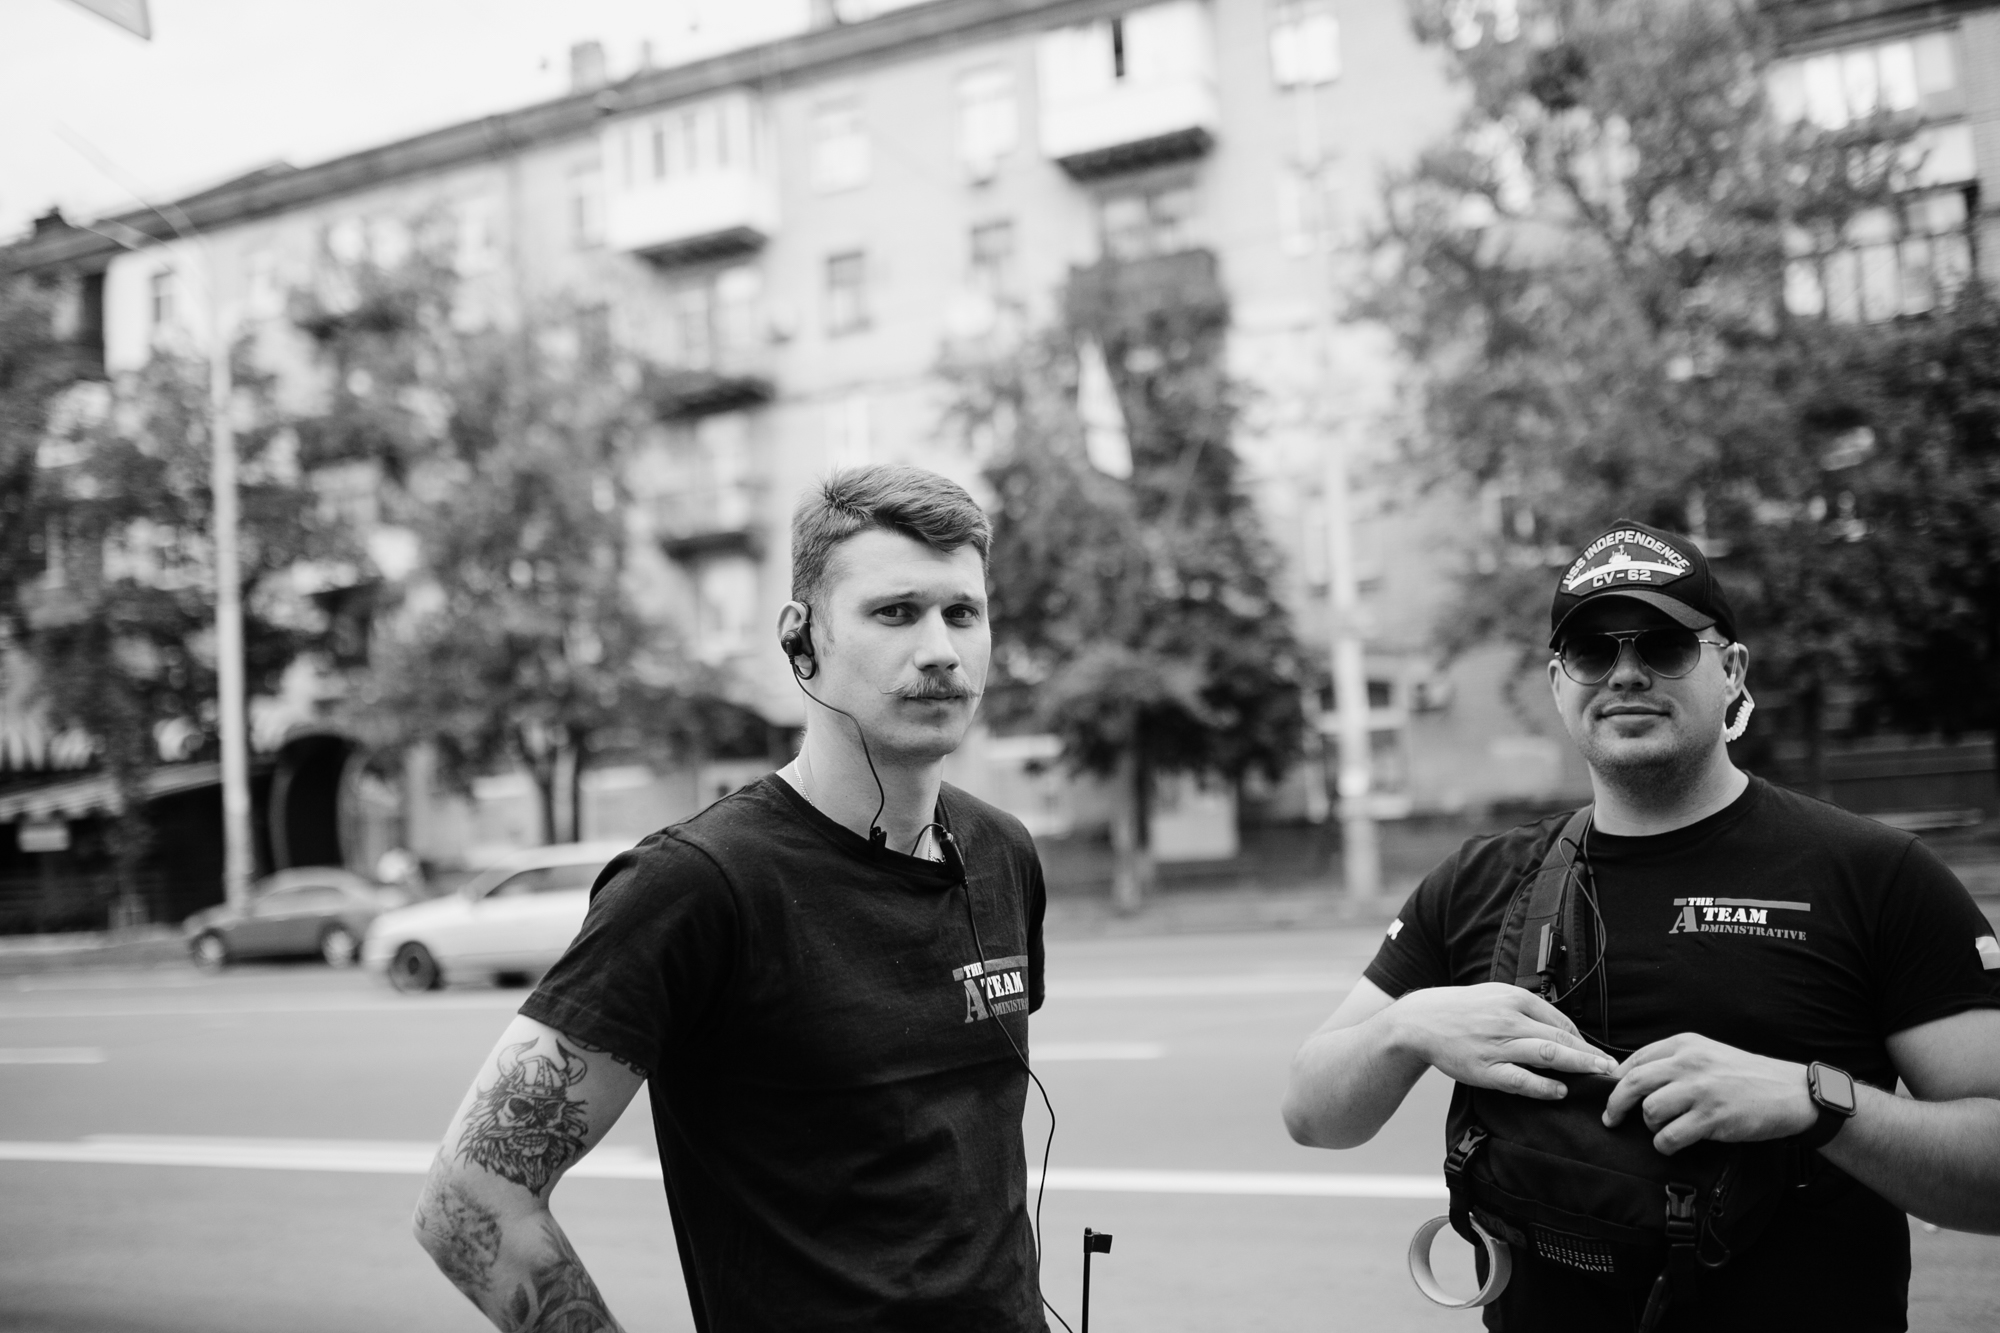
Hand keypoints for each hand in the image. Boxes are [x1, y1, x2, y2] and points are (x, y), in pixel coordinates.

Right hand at [1391, 982, 1618, 1099]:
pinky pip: (1520, 1079)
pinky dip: (1543, 1086)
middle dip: (1592, 1054)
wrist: (1420, 1022)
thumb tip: (1562, 1029)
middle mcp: (1508, 1019)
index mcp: (1514, 999)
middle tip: (1616, 1068)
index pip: (1561, 1021)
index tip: (1602, 1056)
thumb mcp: (1495, 996)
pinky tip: (1560, 1090)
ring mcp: (1496, 1045)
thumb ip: (1527, 1009)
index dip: (1585, 1040)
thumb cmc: (1462, 1010)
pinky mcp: (1484, 1069)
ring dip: (1579, 1066)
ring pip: (1547, 1055)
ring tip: (1600, 1076)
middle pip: (1561, 1038)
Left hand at [1603, 1034, 1816, 1153]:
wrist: (1791, 1093)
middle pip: (1633, 1083)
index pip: (1635, 1059)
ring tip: (1662, 1130)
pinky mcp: (1713, 1118)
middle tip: (1611, 1119)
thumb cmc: (1746, 1077)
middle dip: (1615, 1104)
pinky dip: (1664, 1144)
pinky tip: (1672, 1144)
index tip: (1609, 1094)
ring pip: (1650, 1110)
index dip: (1616, 1080)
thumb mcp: (1708, 1055)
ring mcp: (1701, 1090)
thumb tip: (1632, 1079)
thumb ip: (1674, 1062)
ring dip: (1649, 1125)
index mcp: (1685, 1045)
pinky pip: (1670, 1136)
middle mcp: (1689, 1063)